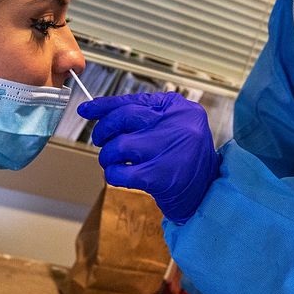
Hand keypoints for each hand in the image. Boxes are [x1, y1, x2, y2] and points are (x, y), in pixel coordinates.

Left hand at [76, 92, 219, 222]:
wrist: (206, 193)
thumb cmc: (185, 159)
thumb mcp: (175, 127)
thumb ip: (145, 116)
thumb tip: (101, 111)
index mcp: (180, 109)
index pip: (135, 100)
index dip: (106, 105)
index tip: (87, 109)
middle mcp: (177, 126)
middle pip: (124, 118)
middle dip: (104, 129)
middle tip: (101, 139)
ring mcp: (168, 151)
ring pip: (118, 145)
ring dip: (108, 156)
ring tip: (115, 161)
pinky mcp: (159, 177)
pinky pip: (120, 172)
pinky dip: (113, 174)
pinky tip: (120, 174)